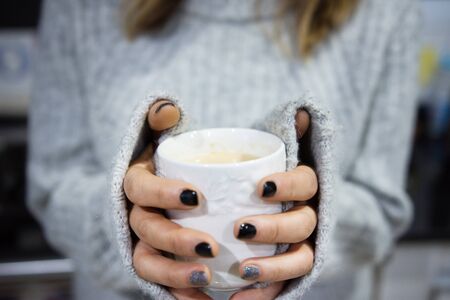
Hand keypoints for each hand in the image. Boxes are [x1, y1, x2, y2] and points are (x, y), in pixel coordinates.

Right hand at [124, 99, 219, 293]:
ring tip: (206, 277)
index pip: (140, 189)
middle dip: (174, 240)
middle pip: (145, 230)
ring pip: (148, 261)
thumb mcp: (164, 136)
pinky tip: (205, 296)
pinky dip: (179, 291)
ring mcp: (142, 240)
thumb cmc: (171, 161)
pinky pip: (161, 281)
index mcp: (135, 183)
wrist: (167, 187)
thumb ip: (162, 118)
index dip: (163, 194)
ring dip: (175, 273)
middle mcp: (134, 214)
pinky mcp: (156, 260)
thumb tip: (167, 109)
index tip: (196, 196)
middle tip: (209, 245)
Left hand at [230, 110, 317, 299]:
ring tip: (243, 271)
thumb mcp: (267, 151)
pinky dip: (264, 293)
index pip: (307, 182)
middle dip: (276, 228)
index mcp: (304, 186)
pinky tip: (238, 297)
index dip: (289, 185)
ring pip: (299, 259)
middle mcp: (308, 215)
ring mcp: (301, 245)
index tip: (261, 187)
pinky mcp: (287, 269)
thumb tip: (301, 111)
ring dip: (274, 267)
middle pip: (303, 224)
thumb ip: (282, 131)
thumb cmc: (259, 175)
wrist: (262, 204)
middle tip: (241, 228)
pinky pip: (283, 285)